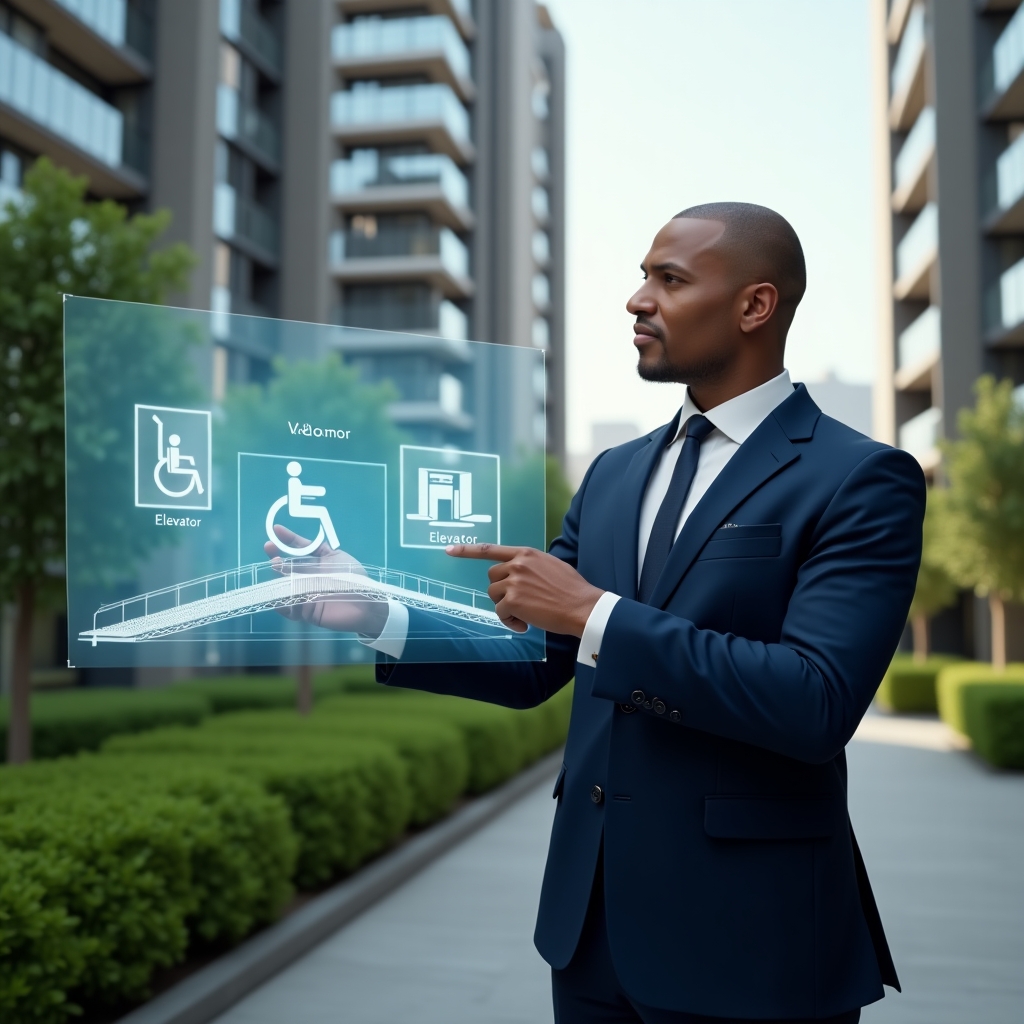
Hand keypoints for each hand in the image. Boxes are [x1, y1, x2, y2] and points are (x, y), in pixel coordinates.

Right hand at [264, 525, 388, 637]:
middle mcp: (307, 578)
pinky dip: (279, 603)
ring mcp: (305, 595)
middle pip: (287, 568)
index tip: (276, 531)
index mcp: (316, 563)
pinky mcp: (305, 612)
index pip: (298, 550)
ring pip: (284, 587)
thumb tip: (301, 540)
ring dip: (276, 578)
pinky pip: (288, 609)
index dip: (287, 540)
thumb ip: (320, 549)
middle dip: (277, 558)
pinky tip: (275, 594)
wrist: (367, 603)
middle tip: (270, 549)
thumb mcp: (337, 557)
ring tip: (276, 566)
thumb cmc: (354, 578)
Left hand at [446, 543, 603, 635]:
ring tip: (526, 614)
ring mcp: (513, 581)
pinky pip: (500, 613)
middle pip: (492, 578)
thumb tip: (520, 573)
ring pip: (494, 596)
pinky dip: (510, 621)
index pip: (490, 549)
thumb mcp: (551, 566)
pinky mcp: (512, 600)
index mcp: (526, 553)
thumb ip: (532, 565)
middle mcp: (517, 564)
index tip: (449, 550)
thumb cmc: (572, 589)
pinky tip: (526, 624)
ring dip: (506, 607)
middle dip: (501, 591)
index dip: (467, 551)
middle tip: (519, 603)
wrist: (582, 606)